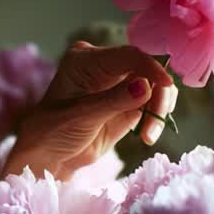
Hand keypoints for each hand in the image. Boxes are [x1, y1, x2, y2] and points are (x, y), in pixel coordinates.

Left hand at [3, 42, 178, 179]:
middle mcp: (106, 67)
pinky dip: (156, 119)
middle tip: (154, 122)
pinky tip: (148, 136)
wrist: (48, 157)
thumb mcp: (81, 116)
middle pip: (147, 70)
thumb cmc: (53, 132)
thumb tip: (146, 86)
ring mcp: (120, 85)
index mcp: (88, 60)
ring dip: (159, 109)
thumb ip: (114, 101)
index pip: (128, 56)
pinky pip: (153, 105)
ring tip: (149, 135)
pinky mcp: (129, 105)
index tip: (165, 84)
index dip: (150, 67)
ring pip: (155, 87)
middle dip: (158, 94)